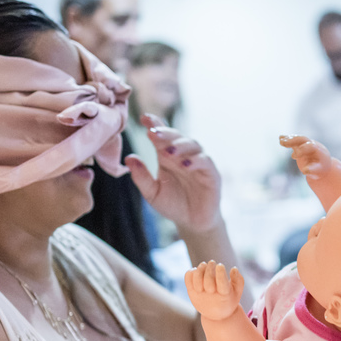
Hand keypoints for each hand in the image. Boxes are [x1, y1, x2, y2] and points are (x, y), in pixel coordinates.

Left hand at [128, 114, 223, 233]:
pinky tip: (185, 163)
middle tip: (153, 133)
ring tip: (168, 151)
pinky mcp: (211, 173)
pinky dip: (196, 160)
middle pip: (176, 136)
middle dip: (165, 133)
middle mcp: (183, 155)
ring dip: (180, 145)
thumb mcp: (152, 193)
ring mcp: (198, 162)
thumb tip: (129, 158)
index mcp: (166, 156)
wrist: (192, 223)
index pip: (161, 135)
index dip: (154, 124)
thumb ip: (141, 177)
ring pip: (192, 145)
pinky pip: (205, 161)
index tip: (143, 118)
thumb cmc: (172, 204)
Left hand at [185, 261, 244, 320]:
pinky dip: (191, 272)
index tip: (220, 265)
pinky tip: (196, 270)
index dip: (220, 273)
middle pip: (208, 280)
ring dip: (200, 269)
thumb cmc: (229, 300)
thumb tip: (234, 269)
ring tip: (204, 265)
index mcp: (225, 295)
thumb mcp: (238, 292)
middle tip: (213, 262)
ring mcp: (200, 295)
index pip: (222, 283)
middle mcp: (211, 296)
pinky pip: (188, 280)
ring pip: (196, 279)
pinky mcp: (192, 293)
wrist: (217, 316)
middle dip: (210, 268)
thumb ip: (238, 280)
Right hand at [279, 135, 334, 178]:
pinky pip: (294, 140)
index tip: (293, 157)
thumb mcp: (317, 171)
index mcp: (318, 150)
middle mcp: (312, 144)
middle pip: (303, 139)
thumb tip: (305, 171)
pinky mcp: (300, 145)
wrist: (322, 164)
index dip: (302, 149)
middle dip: (294, 140)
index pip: (310, 147)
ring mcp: (306, 144)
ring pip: (298, 139)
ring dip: (289, 139)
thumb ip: (312, 170)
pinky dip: (287, 138)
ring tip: (281, 141)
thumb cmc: (319, 169)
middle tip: (284, 144)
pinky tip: (280, 138)